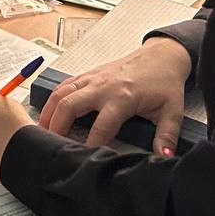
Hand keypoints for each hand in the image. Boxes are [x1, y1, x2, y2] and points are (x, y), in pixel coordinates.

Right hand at [38, 37, 191, 154]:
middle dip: (56, 126)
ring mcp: (93, 78)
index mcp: (122, 97)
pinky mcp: (89, 74)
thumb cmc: (164, 82)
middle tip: (51, 144)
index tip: (83, 159)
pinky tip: (50, 110)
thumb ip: (166, 136)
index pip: (101, 126)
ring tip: (42, 129)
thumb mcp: (172, 111)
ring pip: (61, 93)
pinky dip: (54, 97)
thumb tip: (162, 157)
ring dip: (49, 111)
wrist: (161, 56)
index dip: (90, 145)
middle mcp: (102, 86)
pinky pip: (65, 84)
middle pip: (69, 105)